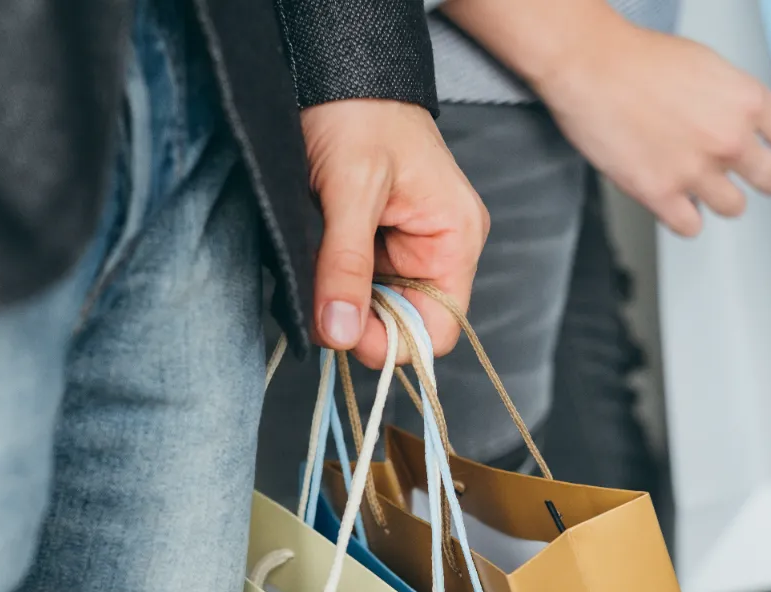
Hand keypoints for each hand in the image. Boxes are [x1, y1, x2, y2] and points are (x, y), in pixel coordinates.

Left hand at [300, 99, 489, 367]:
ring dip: (342, 302)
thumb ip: (345, 264)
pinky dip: (332, 283)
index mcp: (455, 239)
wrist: (338, 70)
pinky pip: (357, 284)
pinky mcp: (377, 243)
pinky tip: (316, 261)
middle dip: (360, 321)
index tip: (342, 330)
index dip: (392, 341)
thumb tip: (339, 332)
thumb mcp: (350, 188)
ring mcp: (406, 248)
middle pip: (404, 323)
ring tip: (315, 268)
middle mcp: (438, 249)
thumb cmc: (359, 112)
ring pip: (375, 307)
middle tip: (319, 301)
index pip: (437, 328)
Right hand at [534, 15, 770, 235]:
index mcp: (748, 102)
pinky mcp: (660, 195)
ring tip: (694, 181)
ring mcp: (696, 172)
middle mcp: (729, 140)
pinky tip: (671, 199)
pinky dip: (683, 216)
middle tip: (748, 178)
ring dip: (718, 198)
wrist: (590, 68)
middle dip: (764, 180)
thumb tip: (747, 128)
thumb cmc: (638, 60)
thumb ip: (735, 102)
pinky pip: (690, 226)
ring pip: (733, 208)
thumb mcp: (709, 69)